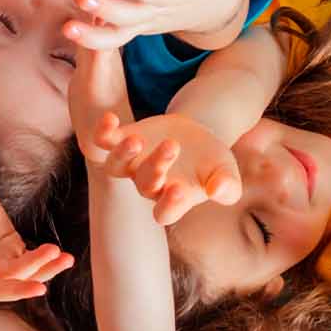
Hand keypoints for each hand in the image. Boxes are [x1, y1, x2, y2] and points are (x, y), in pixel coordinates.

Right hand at [0, 175, 72, 298]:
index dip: (17, 290)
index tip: (38, 288)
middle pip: (17, 280)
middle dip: (39, 273)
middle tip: (59, 262)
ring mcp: (0, 260)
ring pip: (27, 269)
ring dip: (47, 265)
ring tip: (66, 258)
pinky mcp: (10, 244)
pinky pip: (31, 255)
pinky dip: (45, 256)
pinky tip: (59, 254)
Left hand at [98, 113, 240, 223]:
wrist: (195, 138)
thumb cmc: (212, 163)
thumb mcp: (226, 172)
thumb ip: (227, 186)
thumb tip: (218, 191)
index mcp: (173, 199)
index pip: (165, 212)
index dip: (169, 205)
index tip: (180, 189)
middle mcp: (149, 184)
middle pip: (146, 183)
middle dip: (157, 166)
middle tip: (173, 146)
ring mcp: (133, 164)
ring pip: (117, 166)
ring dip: (124, 154)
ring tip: (136, 140)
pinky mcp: (123, 141)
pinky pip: (104, 141)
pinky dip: (104, 132)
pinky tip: (110, 117)